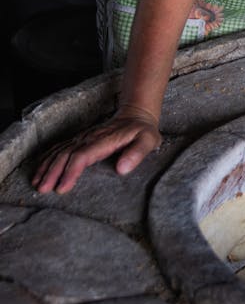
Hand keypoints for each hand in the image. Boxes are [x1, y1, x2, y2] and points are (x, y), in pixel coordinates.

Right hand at [32, 105, 161, 194]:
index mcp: (104, 140)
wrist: (136, 114)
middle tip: (42, 189)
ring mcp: (83, 137)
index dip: (70, 172)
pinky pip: (60, 147)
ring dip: (47, 166)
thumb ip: (137, 154)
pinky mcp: (80, 138)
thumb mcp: (148, 141)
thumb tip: (122, 169)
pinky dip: (48, 157)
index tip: (61, 188)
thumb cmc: (143, 131)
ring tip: (37, 182)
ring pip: (59, 150)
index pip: (82, 156)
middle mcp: (89, 138)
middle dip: (52, 172)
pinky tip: (40, 168)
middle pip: (65, 154)